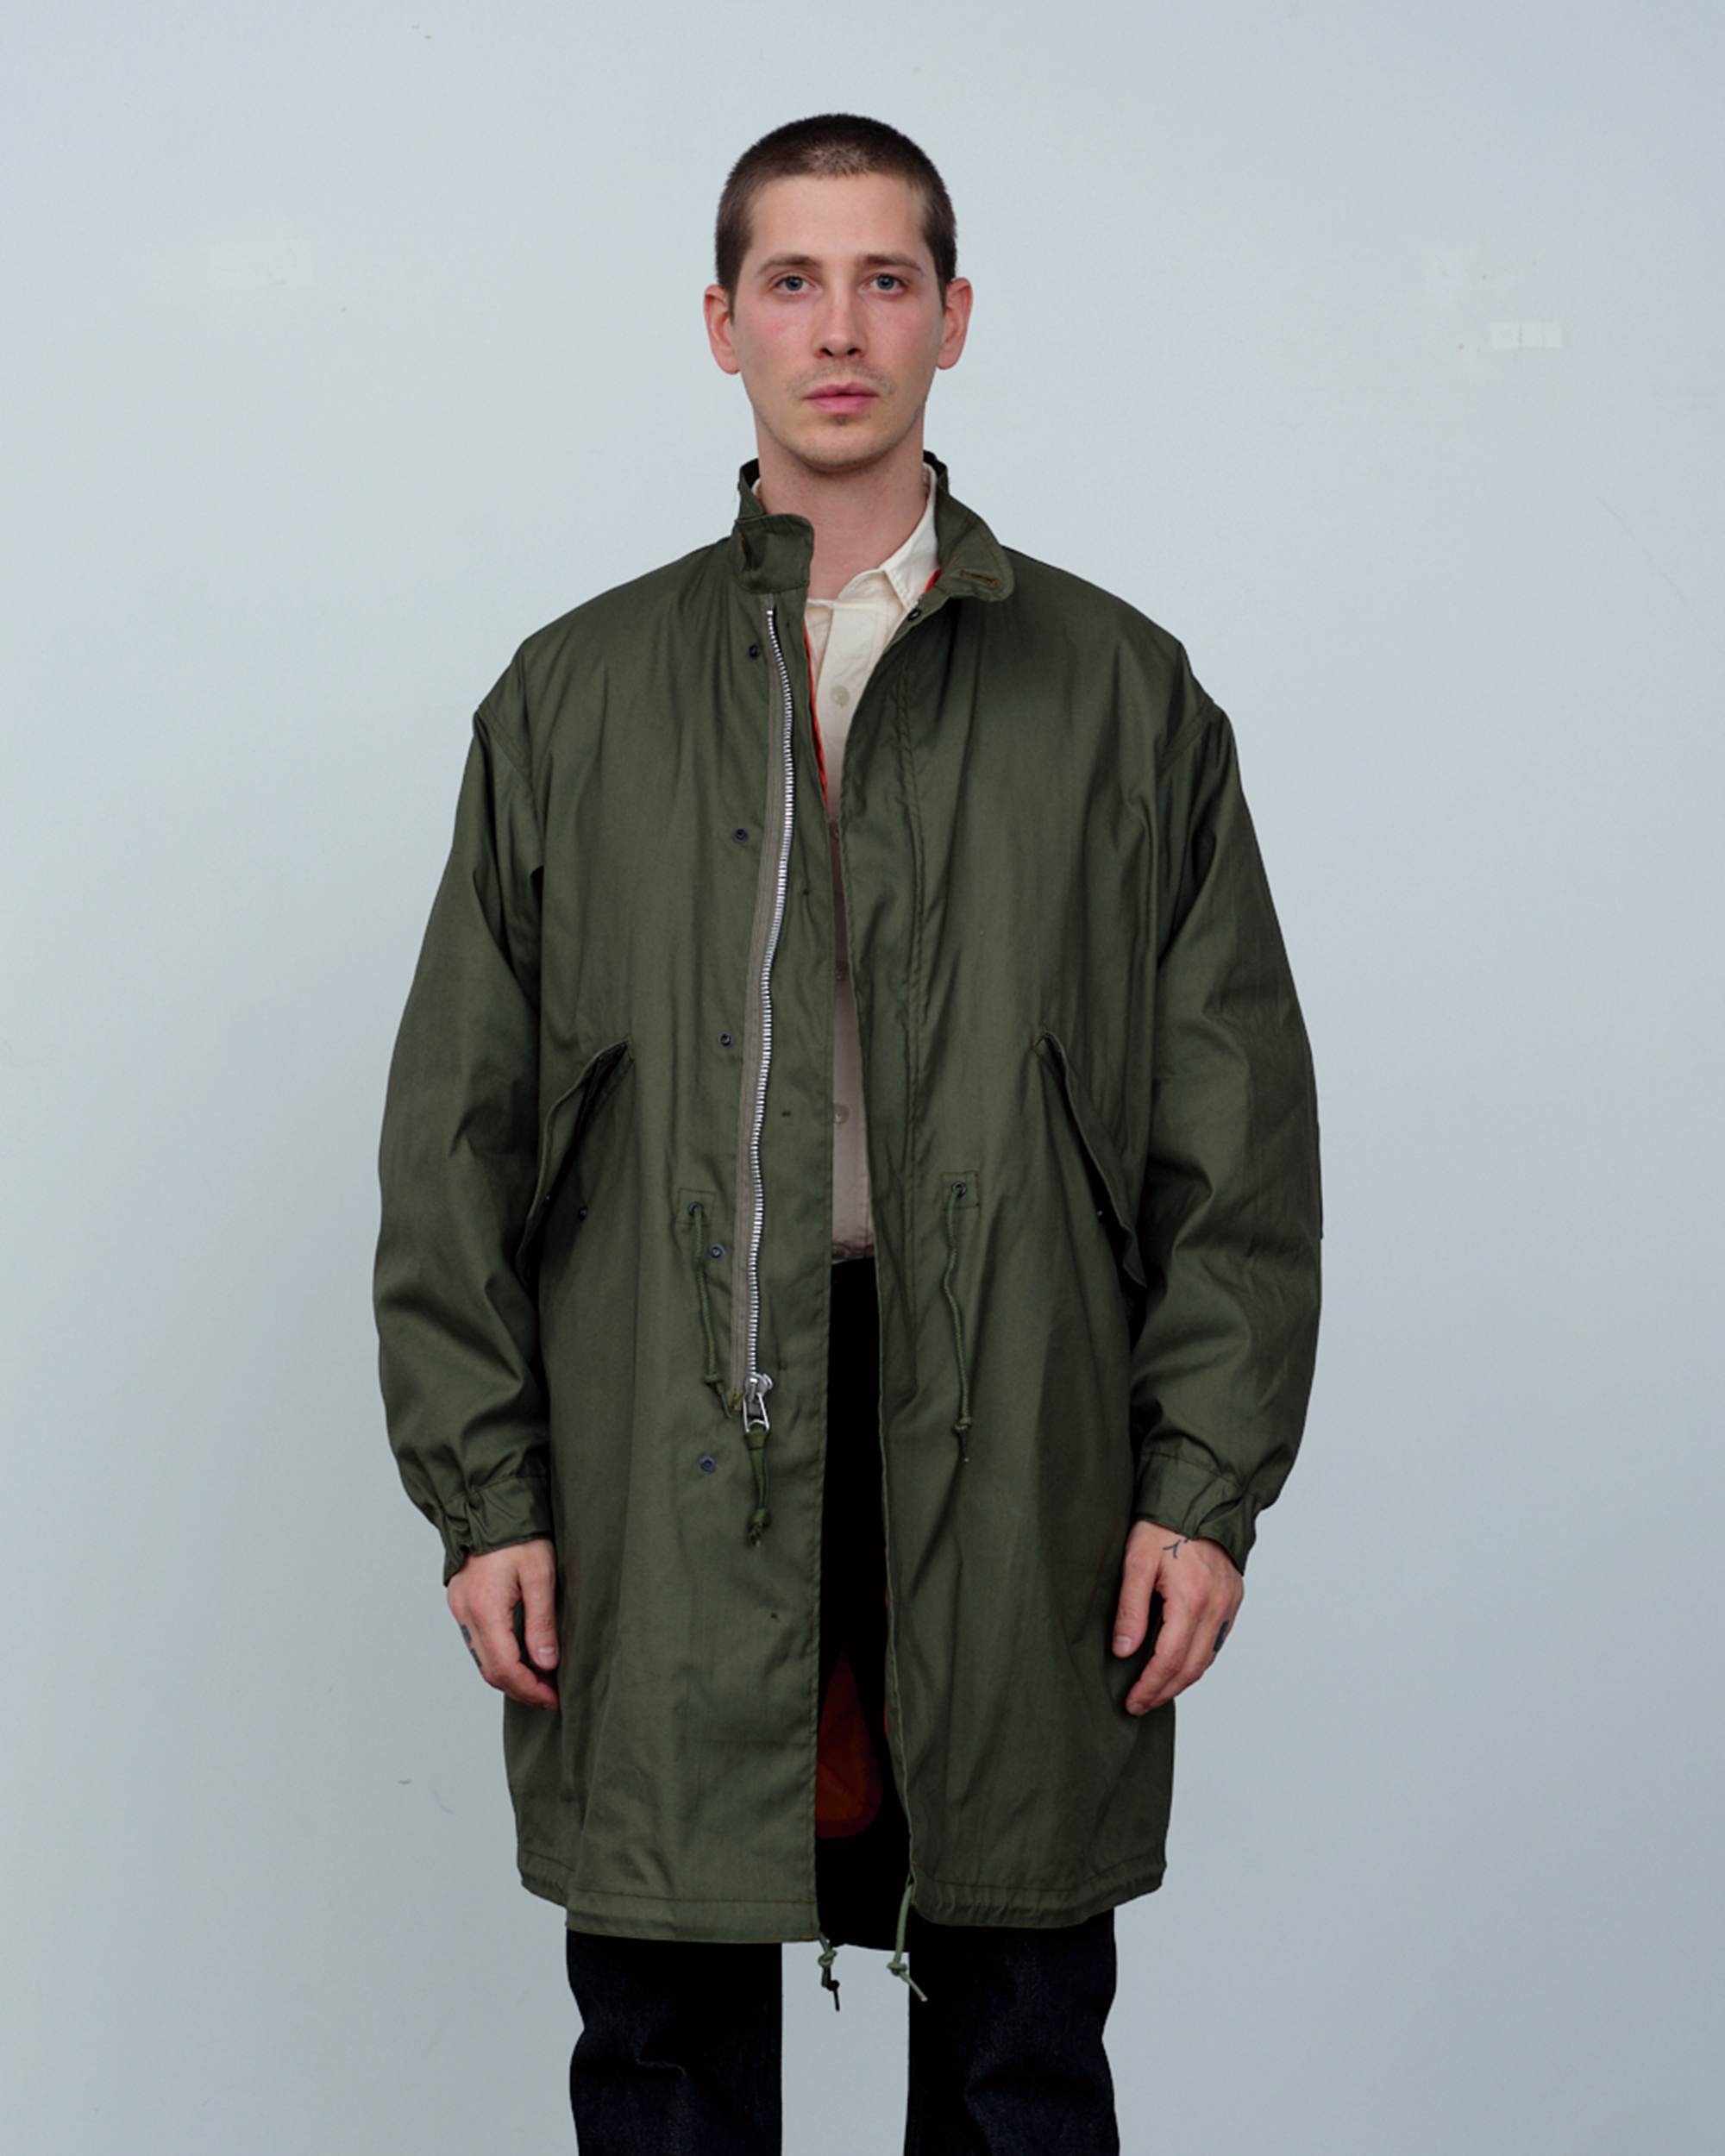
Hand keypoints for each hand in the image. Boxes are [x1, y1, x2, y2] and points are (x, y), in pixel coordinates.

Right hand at [446, 1538, 559, 1709]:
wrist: (489, 1506)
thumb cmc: (519, 1535)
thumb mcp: (541, 1574)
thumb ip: (542, 1622)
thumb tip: (547, 1663)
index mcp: (486, 1609)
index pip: (505, 1668)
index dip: (531, 1690)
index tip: (554, 1698)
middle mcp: (466, 1614)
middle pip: (490, 1671)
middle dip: (522, 1690)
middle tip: (551, 1696)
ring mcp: (460, 1609)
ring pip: (482, 1660)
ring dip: (510, 1676)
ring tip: (541, 1680)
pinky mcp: (461, 1603)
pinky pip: (477, 1643)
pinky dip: (499, 1657)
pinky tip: (521, 1657)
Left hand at [1113, 1520, 1242, 1715]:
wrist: (1197, 1498)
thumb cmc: (1162, 1526)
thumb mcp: (1135, 1562)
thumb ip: (1131, 1609)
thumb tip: (1124, 1651)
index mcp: (1191, 1599)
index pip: (1169, 1660)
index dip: (1150, 1687)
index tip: (1132, 1701)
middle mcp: (1216, 1607)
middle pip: (1191, 1668)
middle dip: (1164, 1691)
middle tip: (1140, 1704)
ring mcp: (1229, 1604)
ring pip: (1207, 1659)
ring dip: (1182, 1680)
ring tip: (1156, 1690)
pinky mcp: (1234, 1599)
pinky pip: (1217, 1641)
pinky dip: (1198, 1659)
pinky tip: (1179, 1663)